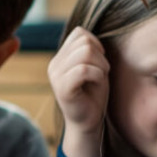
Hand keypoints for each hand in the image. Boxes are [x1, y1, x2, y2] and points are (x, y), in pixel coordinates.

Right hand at [48, 27, 109, 156]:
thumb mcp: (92, 67)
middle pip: (84, 41)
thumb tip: (89, 35)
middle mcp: (54, 65)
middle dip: (100, 54)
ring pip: (85, 52)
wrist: (88, 123)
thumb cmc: (93, 95)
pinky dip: (98, 74)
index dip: (96, 42)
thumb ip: (88, 50)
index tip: (100, 60)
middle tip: (103, 71)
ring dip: (100, 64)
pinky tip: (99, 82)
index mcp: (60, 58)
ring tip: (101, 76)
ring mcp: (56, 76)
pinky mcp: (63, 88)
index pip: (79, 33)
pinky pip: (84, 69)